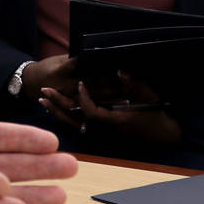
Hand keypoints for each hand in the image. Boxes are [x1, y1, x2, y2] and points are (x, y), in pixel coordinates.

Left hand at [40, 72, 180, 144]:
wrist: (161, 134)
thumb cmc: (156, 113)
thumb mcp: (149, 96)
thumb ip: (134, 84)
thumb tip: (118, 70)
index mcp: (116, 120)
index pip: (93, 112)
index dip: (84, 98)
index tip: (80, 84)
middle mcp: (105, 129)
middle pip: (75, 119)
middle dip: (59, 103)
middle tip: (44, 89)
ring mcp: (101, 133)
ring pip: (73, 125)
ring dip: (57, 111)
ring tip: (42, 100)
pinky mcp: (99, 133)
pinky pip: (77, 127)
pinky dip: (64, 117)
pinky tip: (53, 108)